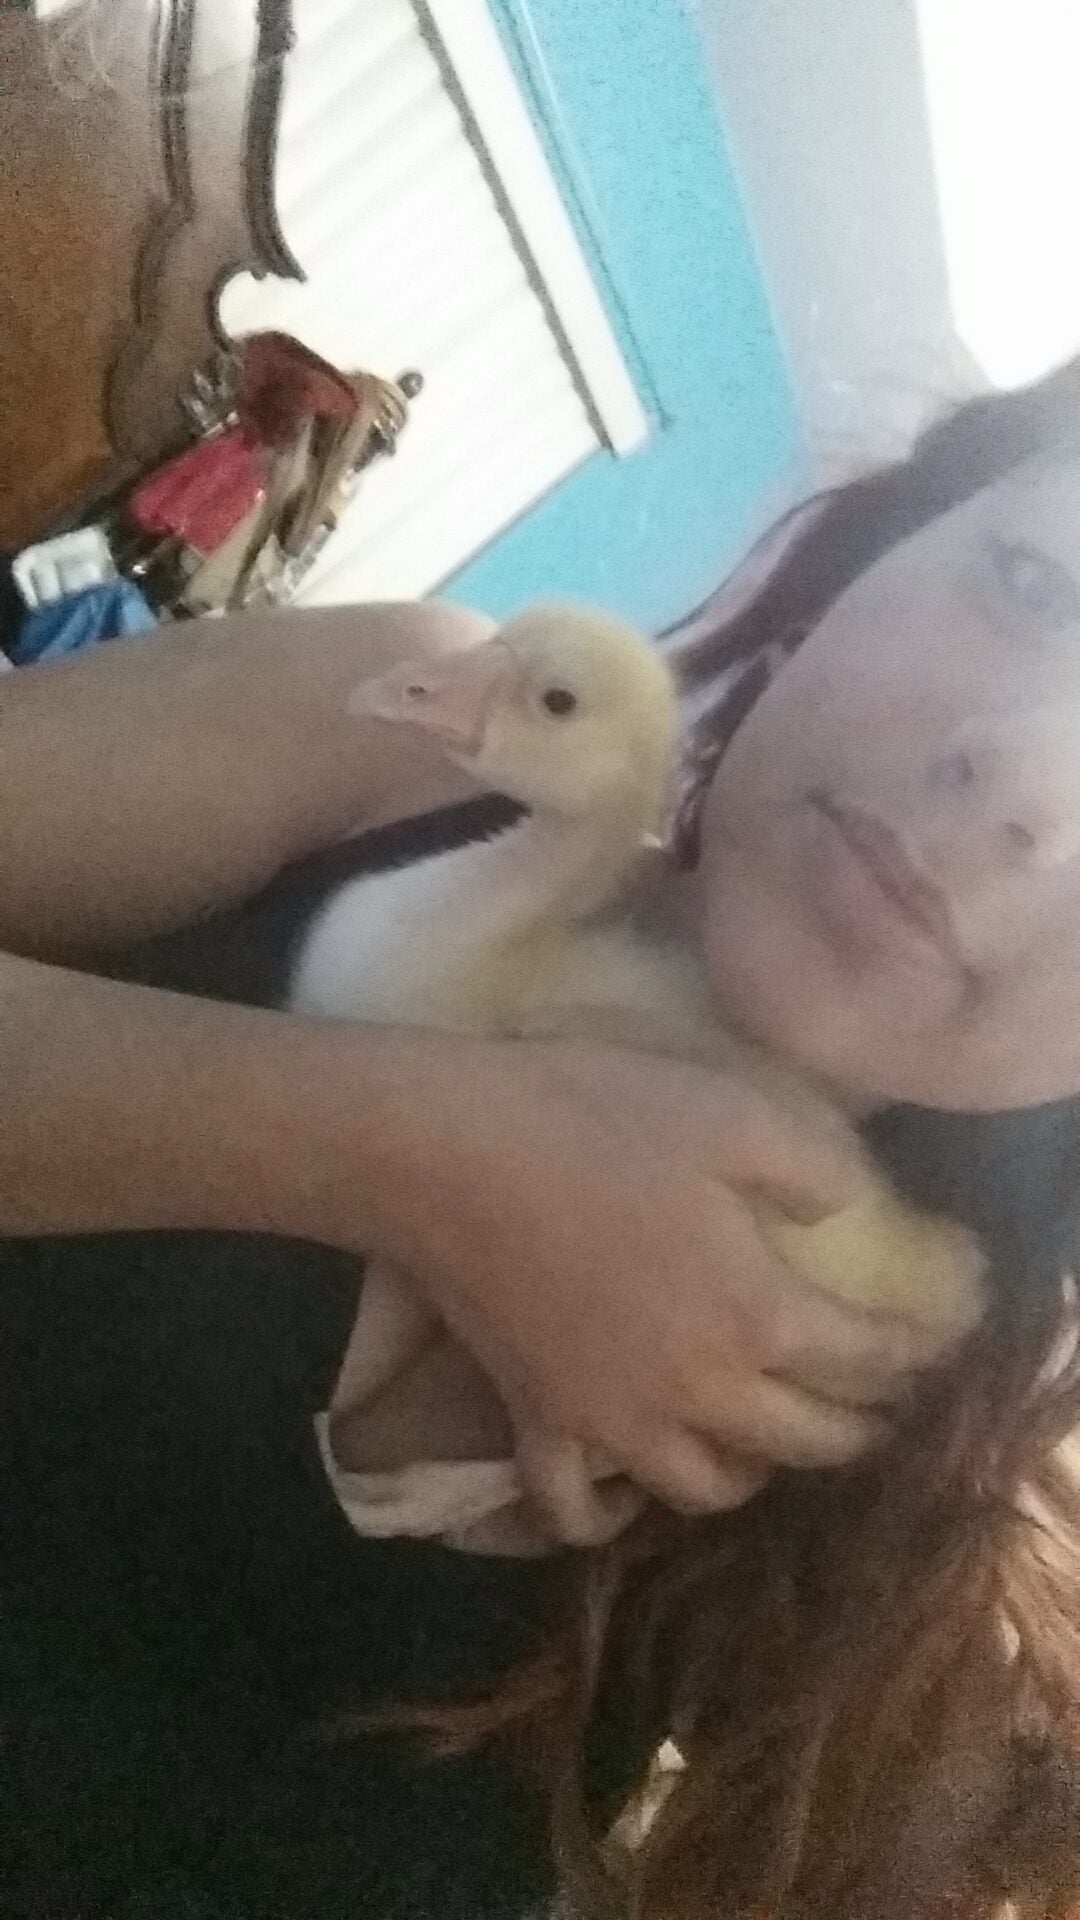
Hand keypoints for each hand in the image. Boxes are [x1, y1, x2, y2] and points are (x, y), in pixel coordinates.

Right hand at [370, 1035, 950, 1535]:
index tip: (933, 1348)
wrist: (450, 1154)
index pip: (863, 1358)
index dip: (910, 1356)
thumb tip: (849, 1208)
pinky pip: (575, 1506)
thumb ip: (812, 1166)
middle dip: (857, 1430)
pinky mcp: (539, 1423)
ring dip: (753, 1475)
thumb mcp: (731, 1112)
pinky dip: (602, 1516)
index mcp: (758, 1313)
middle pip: (805, 1442)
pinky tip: (619, 1495)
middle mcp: (700, 1391)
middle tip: (878, 1407)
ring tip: (766, 1444)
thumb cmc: (594, 1119)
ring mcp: (615, 1423)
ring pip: (707, 1490)